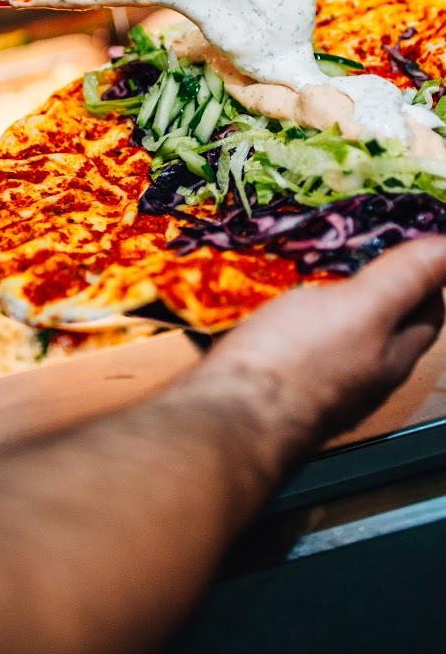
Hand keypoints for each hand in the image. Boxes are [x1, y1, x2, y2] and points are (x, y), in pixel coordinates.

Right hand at [207, 237, 445, 439]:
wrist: (228, 412)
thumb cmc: (297, 360)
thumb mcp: (360, 308)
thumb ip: (405, 277)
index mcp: (393, 358)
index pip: (429, 312)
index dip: (426, 275)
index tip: (402, 241)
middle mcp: (362, 376)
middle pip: (382, 325)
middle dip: (375, 287)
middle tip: (351, 247)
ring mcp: (317, 384)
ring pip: (335, 335)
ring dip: (327, 302)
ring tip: (308, 269)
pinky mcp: (275, 384)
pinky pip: (294, 344)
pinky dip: (291, 321)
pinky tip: (271, 308)